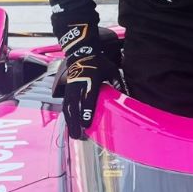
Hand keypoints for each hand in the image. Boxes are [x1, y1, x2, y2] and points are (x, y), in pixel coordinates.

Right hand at [59, 22, 121, 139]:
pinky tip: (70, 127)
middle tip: (80, 137)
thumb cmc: (98, 63)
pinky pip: (65, 107)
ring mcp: (70, 90)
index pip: (87, 100)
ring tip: (74, 136)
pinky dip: (67, 118)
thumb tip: (126, 95)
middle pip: (74, 108)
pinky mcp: (67, 92)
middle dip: (75, 123)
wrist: (80, 54)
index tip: (86, 125)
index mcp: (90, 82)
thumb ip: (118, 82)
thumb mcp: (111, 70)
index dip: (86, 113)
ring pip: (68, 109)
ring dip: (70, 123)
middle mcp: (78, 87)